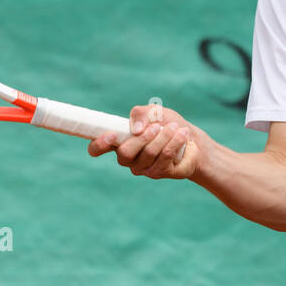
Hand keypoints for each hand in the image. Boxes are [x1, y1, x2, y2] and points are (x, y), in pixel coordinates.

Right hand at [87, 103, 201, 179]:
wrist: (188, 136)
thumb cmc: (164, 123)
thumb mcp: (153, 112)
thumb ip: (141, 114)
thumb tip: (135, 129)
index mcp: (118, 142)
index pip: (96, 149)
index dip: (99, 144)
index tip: (112, 134)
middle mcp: (127, 158)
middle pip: (125, 154)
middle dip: (142, 138)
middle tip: (156, 127)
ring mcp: (142, 168)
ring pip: (148, 154)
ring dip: (163, 137)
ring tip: (174, 127)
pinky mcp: (160, 173)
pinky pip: (165, 157)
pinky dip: (175, 142)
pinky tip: (182, 134)